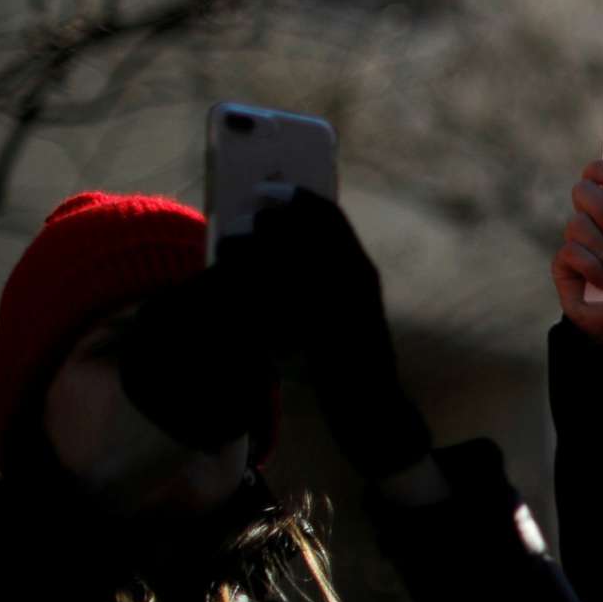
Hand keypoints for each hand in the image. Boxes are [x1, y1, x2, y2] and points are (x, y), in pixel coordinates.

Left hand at [223, 191, 431, 478]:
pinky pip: (285, 299)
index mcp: (361, 273)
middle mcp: (358, 282)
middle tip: (243, 213)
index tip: (268, 190)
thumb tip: (264, 254)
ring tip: (229, 243)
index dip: (299, 198)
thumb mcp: (335, 316)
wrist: (373, 411)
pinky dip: (255, 287)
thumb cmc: (347, 365)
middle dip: (275, 218)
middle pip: (311, 232)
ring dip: (260, 247)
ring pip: (294, 259)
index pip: (332, 220)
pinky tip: (229, 284)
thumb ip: (314, 286)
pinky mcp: (328, 332)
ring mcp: (346, 306)